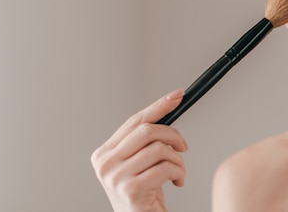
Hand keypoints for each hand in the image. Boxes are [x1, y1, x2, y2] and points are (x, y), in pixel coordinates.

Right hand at [91, 89, 187, 211]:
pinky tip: (177, 182)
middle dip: (173, 135)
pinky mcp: (130, 190)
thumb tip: (171, 102)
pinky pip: (165, 168)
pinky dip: (179, 173)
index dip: (158, 106)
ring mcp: (115, 177)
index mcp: (104, 153)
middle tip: (183, 147)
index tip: (178, 95)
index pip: (134, 122)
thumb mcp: (141, 162)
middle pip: (147, 131)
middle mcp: (105, 164)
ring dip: (178, 160)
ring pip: (159, 149)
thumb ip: (147, 138)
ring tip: (178, 172)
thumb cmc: (144, 193)